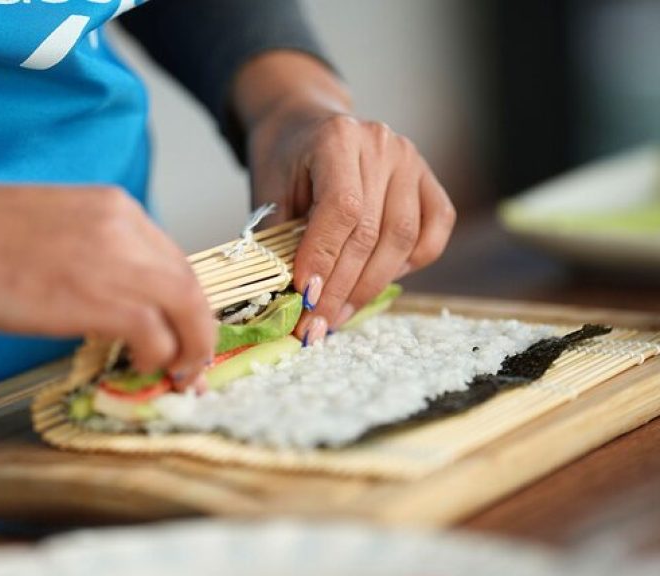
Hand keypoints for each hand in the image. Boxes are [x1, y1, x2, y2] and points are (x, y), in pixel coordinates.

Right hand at [0, 161, 214, 387]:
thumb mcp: (58, 227)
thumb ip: (98, 252)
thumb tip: (117, 296)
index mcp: (117, 208)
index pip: (176, 260)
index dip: (187, 304)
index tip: (186, 332)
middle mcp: (127, 229)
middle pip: (191, 286)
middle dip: (200, 332)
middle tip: (192, 365)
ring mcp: (115, 261)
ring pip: (187, 309)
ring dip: (189, 350)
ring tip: (175, 375)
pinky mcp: (97, 298)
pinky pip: (155, 333)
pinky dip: (159, 356)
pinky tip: (141, 367)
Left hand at [235, 53, 455, 341]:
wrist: (305, 124)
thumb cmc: (284, 161)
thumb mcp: (269, 192)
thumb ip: (279, 240)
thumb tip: (289, 300)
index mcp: (337, 138)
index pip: (341, 209)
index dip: (325, 259)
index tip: (305, 298)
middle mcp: (382, 145)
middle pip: (372, 232)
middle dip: (342, 288)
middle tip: (317, 325)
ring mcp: (411, 161)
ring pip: (402, 239)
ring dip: (370, 287)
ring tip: (339, 316)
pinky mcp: (429, 181)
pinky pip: (432, 233)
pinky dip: (409, 265)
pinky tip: (377, 282)